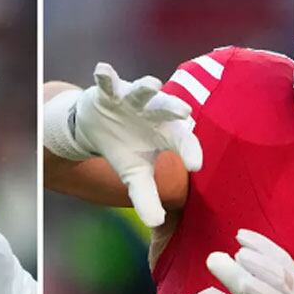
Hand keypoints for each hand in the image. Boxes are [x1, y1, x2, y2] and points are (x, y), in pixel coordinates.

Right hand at [73, 62, 201, 226]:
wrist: (97, 126)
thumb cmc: (125, 147)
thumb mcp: (135, 175)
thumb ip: (146, 196)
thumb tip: (156, 223)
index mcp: (165, 132)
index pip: (183, 141)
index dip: (190, 151)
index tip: (195, 165)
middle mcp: (152, 112)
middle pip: (166, 109)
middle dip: (174, 108)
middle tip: (185, 112)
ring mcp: (131, 100)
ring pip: (141, 91)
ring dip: (145, 87)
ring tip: (151, 85)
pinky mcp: (109, 92)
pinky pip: (107, 81)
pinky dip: (105, 76)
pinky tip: (101, 70)